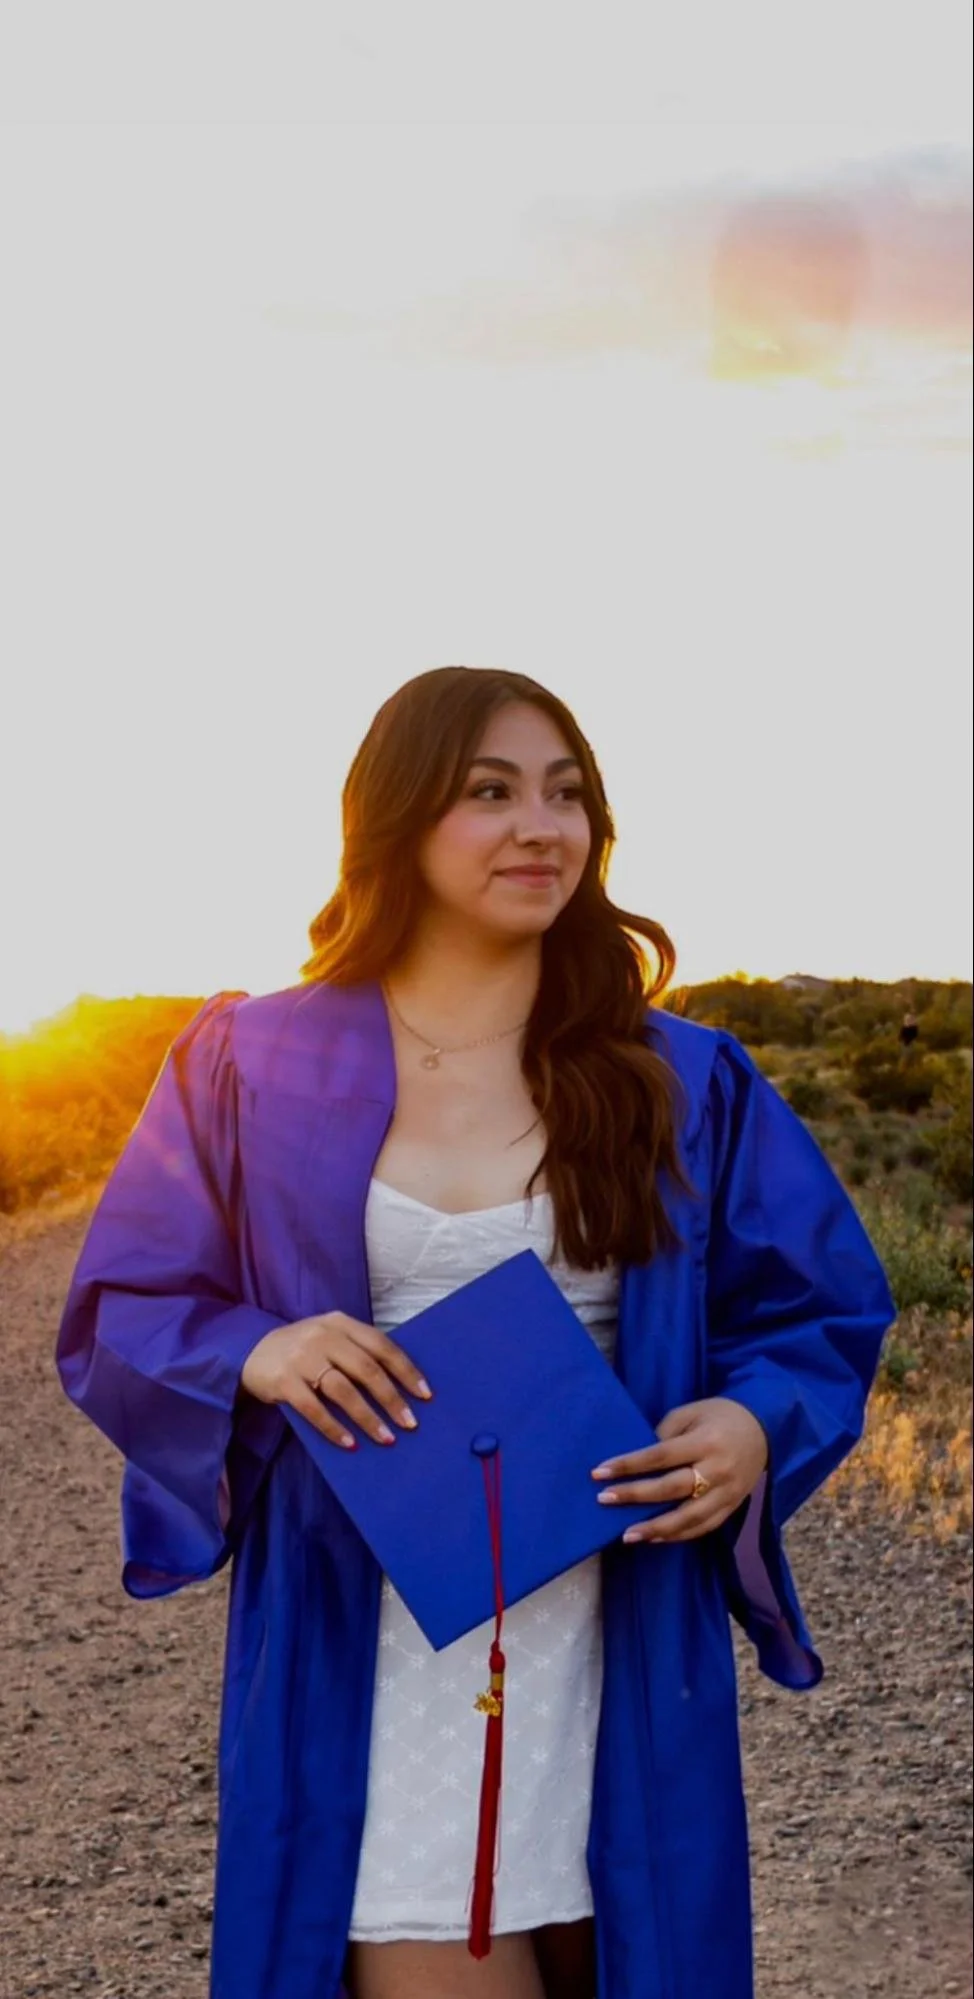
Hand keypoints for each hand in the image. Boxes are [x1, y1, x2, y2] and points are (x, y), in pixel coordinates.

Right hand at [240, 1312, 432, 1449]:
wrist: (251, 1353)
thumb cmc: (304, 1351)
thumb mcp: (330, 1339)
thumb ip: (358, 1351)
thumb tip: (401, 1386)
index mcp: (340, 1323)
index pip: (381, 1345)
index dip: (406, 1370)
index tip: (425, 1395)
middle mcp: (323, 1336)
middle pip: (366, 1369)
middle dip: (391, 1399)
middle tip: (410, 1423)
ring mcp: (301, 1357)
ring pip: (342, 1390)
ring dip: (367, 1418)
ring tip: (386, 1439)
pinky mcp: (283, 1381)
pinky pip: (313, 1409)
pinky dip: (333, 1428)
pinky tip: (350, 1444)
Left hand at [591, 1396, 768, 1544]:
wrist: (766, 1429)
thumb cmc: (720, 1416)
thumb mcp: (691, 1413)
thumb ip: (664, 1434)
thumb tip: (636, 1461)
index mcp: (705, 1440)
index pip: (660, 1456)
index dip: (629, 1465)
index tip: (600, 1472)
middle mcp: (717, 1469)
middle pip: (671, 1489)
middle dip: (635, 1495)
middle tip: (604, 1500)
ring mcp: (727, 1492)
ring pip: (689, 1517)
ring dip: (655, 1529)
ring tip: (626, 1535)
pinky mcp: (732, 1507)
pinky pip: (703, 1527)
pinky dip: (678, 1535)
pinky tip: (654, 1537)